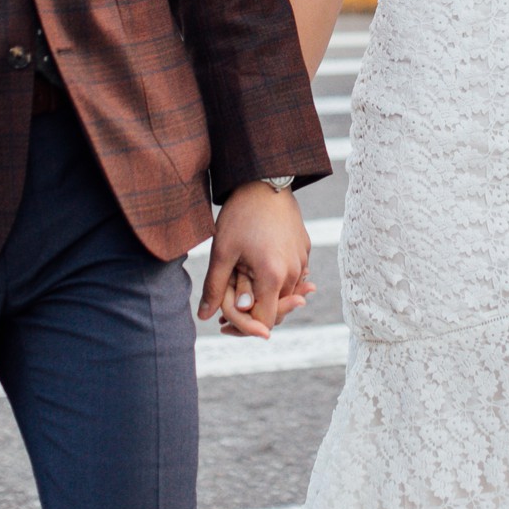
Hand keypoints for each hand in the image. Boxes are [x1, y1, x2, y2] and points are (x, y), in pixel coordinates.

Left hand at [200, 181, 312, 337]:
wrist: (264, 180)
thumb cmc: (241, 215)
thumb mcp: (222, 252)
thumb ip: (215, 288)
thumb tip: (204, 317)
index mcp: (273, 276)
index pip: (265, 321)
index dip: (245, 328)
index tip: (225, 325)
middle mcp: (294, 272)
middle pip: (278, 311)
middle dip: (253, 313)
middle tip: (227, 310)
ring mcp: (302, 260)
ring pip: (286, 294)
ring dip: (266, 297)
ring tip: (240, 290)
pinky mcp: (304, 249)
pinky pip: (293, 276)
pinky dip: (277, 281)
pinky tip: (259, 273)